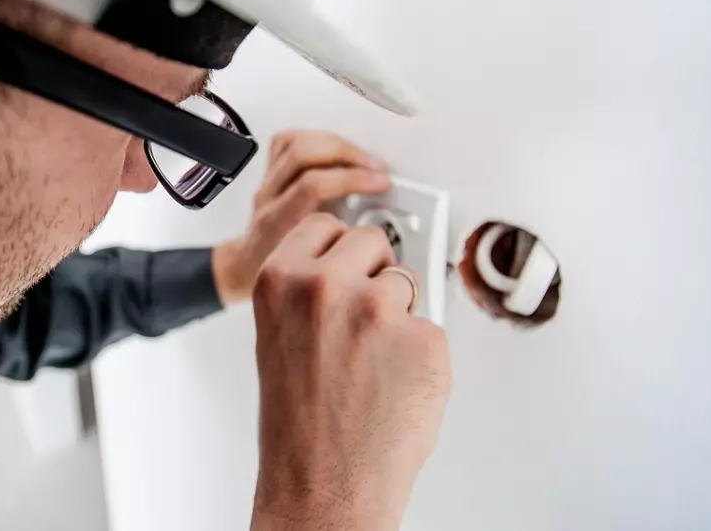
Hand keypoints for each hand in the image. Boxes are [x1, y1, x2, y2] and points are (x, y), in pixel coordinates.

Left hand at [213, 131, 389, 303]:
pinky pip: (287, 140)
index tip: (379, 183)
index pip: (312, 185)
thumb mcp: (313, 269)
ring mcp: (266, 182)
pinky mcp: (269, 171)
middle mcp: (268, 197)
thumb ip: (340, 249)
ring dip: (336, 144)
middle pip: (303, 154)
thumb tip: (379, 232)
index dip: (352, 178)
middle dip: (348, 155)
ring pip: (296, 143)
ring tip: (361, 158)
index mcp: (277, 223)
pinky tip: (335, 149)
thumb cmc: (277, 271)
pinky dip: (316, 138)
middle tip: (375, 168)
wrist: (248, 265)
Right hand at [250, 214, 451, 530]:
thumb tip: (354, 267)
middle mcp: (326, 285)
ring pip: (407, 282)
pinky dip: (421, 353)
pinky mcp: (424, 339)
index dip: (339, 249)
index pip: (325, 224)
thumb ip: (307, 290)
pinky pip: (432, 326)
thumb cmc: (298, 421)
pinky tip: (395, 384)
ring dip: (399, 313)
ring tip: (373, 362)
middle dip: (373, 273)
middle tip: (361, 321)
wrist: (322, 485)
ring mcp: (378, 310)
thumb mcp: (278, 334)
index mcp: (281, 279)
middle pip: (371, 241)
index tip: (344, 263)